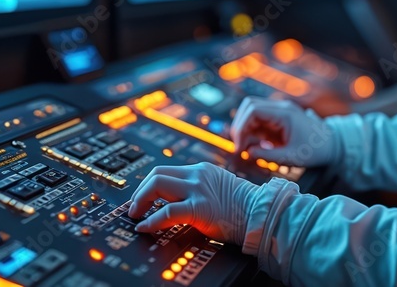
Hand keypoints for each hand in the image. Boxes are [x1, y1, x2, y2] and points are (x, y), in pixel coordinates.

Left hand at [128, 162, 257, 244]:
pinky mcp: (199, 208)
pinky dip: (151, 220)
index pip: (167, 169)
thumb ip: (201, 189)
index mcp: (202, 170)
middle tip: (135, 206)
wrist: (261, 213)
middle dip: (140, 190)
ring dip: (140, 199)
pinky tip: (144, 227)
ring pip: (157, 184)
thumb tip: (178, 202)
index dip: (149, 183)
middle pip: (157, 173)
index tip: (143, 196)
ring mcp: (198, 190)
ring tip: (136, 215)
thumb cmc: (245, 206)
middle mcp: (198, 176)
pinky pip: (167, 212)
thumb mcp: (219, 188)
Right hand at [230, 97, 338, 166]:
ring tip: (245, 147)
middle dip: (240, 125)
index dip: (241, 127)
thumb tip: (247, 152)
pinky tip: (254, 145)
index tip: (239, 146)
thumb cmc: (315, 151)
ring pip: (252, 111)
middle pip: (249, 106)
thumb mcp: (291, 157)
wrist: (332, 144)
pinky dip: (252, 130)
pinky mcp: (278, 118)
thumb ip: (267, 155)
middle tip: (238, 146)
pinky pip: (259, 119)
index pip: (253, 110)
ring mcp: (279, 111)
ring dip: (245, 127)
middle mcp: (280, 107)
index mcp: (284, 113)